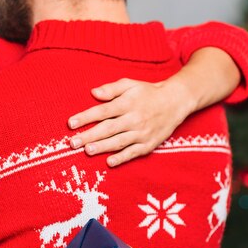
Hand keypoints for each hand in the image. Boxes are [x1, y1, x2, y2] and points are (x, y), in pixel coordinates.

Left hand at [68, 78, 194, 166]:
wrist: (176, 102)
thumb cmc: (148, 93)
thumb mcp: (130, 84)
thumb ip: (111, 89)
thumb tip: (93, 92)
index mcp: (127, 103)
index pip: (102, 111)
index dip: (86, 117)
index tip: (71, 123)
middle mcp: (134, 118)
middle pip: (108, 128)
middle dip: (89, 136)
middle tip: (72, 142)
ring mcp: (142, 133)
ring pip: (119, 141)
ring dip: (102, 147)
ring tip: (86, 151)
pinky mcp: (149, 144)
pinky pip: (133, 152)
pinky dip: (122, 158)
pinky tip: (109, 162)